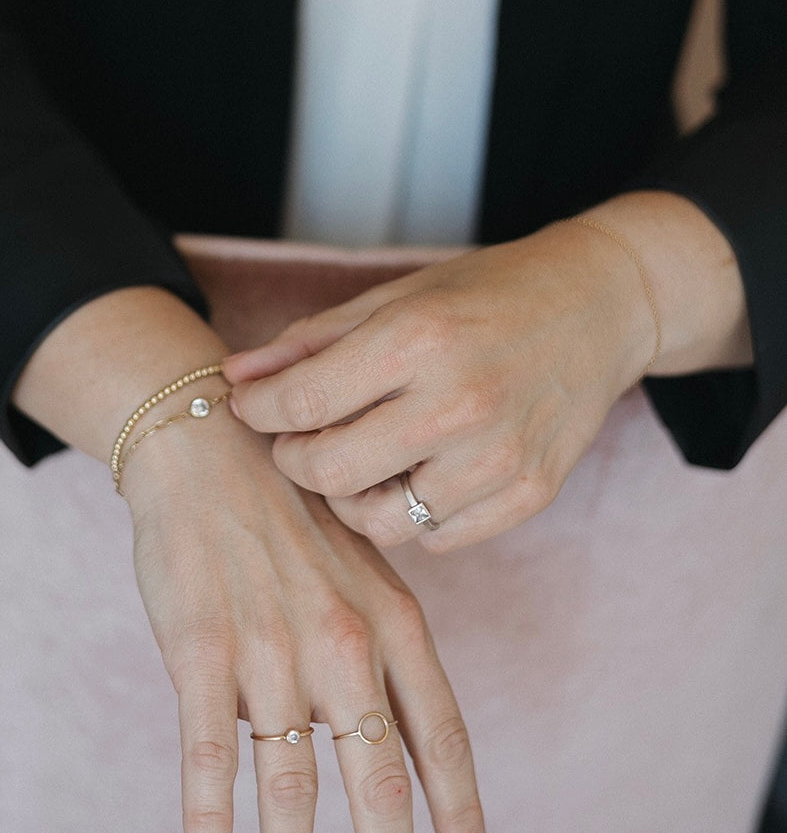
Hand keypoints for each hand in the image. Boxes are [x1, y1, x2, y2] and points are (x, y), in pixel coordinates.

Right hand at [124, 415, 485, 832]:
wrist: (211, 447)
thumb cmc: (288, 514)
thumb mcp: (361, 566)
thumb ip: (383, 645)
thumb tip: (400, 727)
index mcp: (389, 620)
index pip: (438, 730)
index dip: (456, 803)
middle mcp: (342, 642)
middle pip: (377, 771)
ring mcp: (271, 648)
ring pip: (291, 775)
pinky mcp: (202, 650)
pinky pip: (211, 750)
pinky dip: (210, 814)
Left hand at [223, 221, 656, 552]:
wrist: (599, 307)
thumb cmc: (485, 295)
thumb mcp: (394, 298)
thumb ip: (309, 342)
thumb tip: (234, 379)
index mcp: (419, 340)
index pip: (301, 402)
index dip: (257, 411)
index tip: (250, 408)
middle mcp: (460, 403)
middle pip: (328, 472)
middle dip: (294, 459)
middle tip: (299, 439)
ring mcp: (500, 457)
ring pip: (377, 522)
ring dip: (349, 497)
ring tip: (358, 458)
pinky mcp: (530, 494)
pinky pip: (435, 537)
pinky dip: (410, 512)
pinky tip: (415, 473)